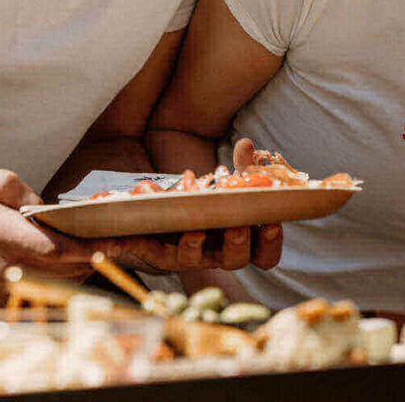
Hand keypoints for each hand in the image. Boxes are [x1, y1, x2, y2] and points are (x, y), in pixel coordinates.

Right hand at [0, 164, 122, 304]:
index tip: (113, 243)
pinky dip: (64, 285)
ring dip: (83, 272)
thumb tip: (36, 202)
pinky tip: (75, 267)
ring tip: (99, 251)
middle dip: (95, 258)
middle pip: (65, 270)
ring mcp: (4, 288)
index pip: (55, 248)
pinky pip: (44, 298)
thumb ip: (8, 183)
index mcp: (4, 235)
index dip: (87, 248)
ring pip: (59, 287)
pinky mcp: (3, 301)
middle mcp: (6, 266)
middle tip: (119, 243)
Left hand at [118, 137, 282, 273]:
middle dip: (238, 244)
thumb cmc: (214, 202)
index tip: (273, 224)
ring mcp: (190, 255)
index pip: (264, 255)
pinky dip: (141, 245)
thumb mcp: (231, 185)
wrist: (174, 217)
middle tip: (239, 226)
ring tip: (196, 230)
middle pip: (234, 260)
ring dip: (195, 246)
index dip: (271, 244)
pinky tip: (131, 236)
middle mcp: (218, 253)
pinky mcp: (160, 253)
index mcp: (242, 240)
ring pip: (194, 259)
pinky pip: (152, 252)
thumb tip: (246, 144)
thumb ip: (243, 167)